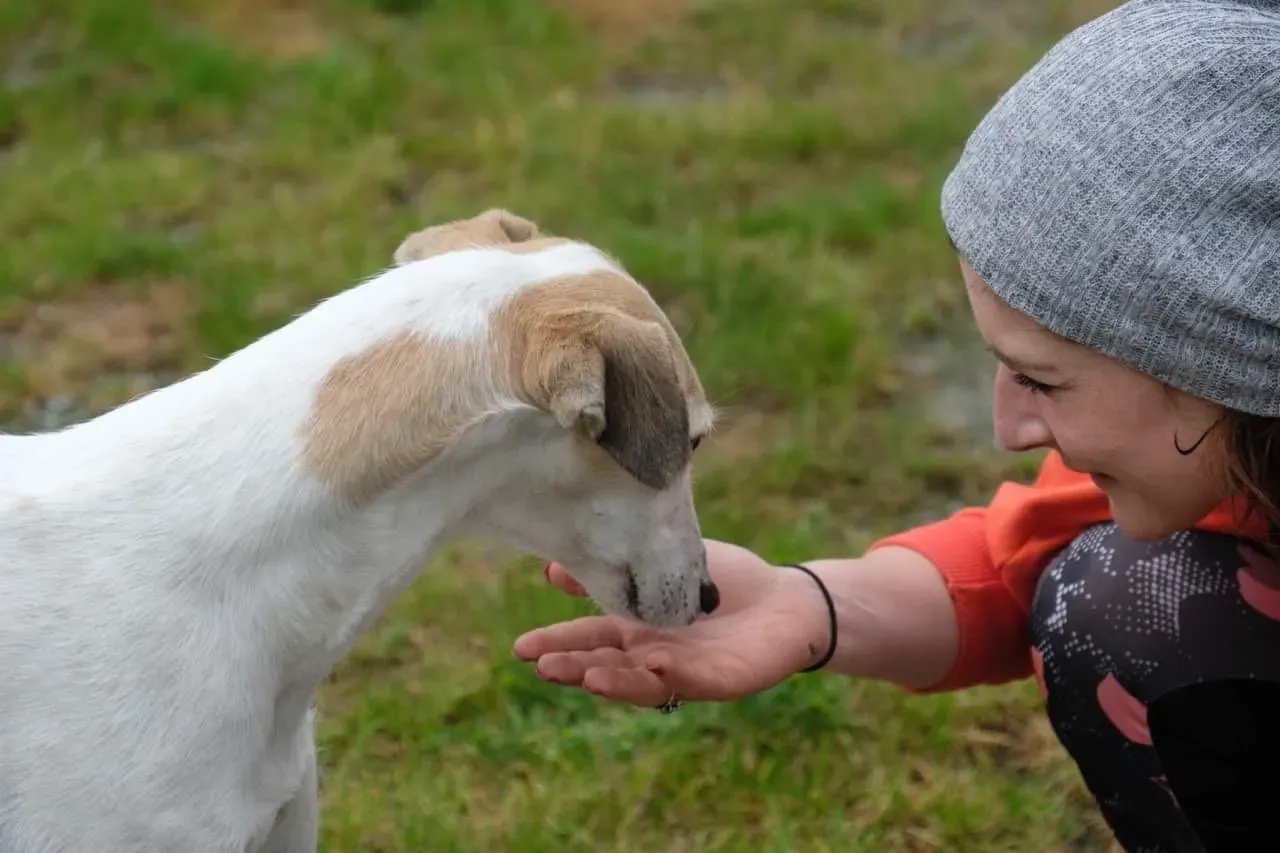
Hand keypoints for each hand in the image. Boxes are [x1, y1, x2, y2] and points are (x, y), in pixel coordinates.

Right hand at [512, 540, 829, 707]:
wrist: (785, 601)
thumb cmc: (724, 585)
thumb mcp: (665, 566)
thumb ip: (618, 569)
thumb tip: (554, 564)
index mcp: (636, 630)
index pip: (587, 639)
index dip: (556, 644)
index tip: (521, 649)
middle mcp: (652, 655)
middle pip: (606, 667)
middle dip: (574, 668)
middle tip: (542, 666)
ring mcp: (684, 671)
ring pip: (644, 682)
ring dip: (615, 682)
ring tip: (587, 677)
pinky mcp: (721, 680)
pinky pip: (694, 680)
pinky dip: (674, 674)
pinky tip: (655, 662)